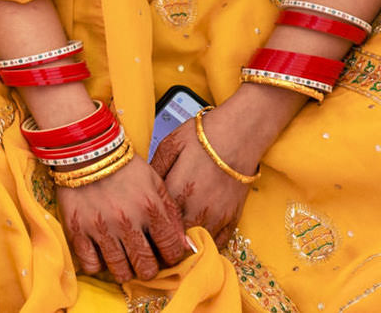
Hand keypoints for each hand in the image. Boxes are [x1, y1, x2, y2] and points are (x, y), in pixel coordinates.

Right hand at [56, 157, 191, 281]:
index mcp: (149, 207)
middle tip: (144, 262)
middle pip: (145, 267)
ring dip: (126, 270)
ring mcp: (101, 227)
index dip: (172, 257)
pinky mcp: (78, 229)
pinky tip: (102, 255)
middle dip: (149, 269)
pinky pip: (91, 264)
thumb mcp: (155, 182)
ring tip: (125, 261)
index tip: (166, 255)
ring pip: (120, 271)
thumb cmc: (123, 167)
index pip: (170, 249)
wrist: (85, 148)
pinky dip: (98, 265)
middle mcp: (126, 221)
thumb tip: (185, 246)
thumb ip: (171, 214)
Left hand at [150, 114, 254, 240]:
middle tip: (155, 242)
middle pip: (177, 239)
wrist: (239, 133)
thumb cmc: (203, 136)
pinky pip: (219, 242)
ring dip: (186, 246)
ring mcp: (217, 216)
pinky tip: (196, 240)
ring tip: (173, 244)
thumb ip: (155, 170)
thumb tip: (144, 189)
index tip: (141, 231)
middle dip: (165, 243)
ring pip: (197, 244)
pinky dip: (206, 245)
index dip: (148, 229)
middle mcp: (197, 209)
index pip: (158, 223)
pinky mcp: (233, 217)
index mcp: (178, 191)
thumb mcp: (170, 145)